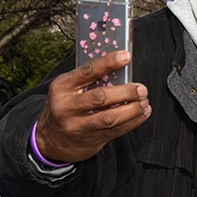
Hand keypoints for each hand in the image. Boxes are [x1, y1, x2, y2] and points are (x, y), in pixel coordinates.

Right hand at [35, 51, 150, 162]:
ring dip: (133, 109)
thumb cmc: (66, 107)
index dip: (108, 62)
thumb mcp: (68, 89)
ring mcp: (78, 126)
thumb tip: (120, 67)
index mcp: (62, 87)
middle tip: (141, 89)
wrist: (51, 140)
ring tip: (145, 101)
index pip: (87, 71)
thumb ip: (88, 80)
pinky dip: (134, 121)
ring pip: (110, 118)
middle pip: (100, 97)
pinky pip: (116, 131)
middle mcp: (67, 107)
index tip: (126, 56)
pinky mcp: (91, 139)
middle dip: (125, 92)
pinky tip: (143, 112)